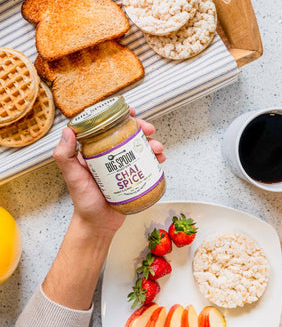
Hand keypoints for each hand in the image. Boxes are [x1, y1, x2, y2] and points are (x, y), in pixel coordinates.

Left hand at [53, 109, 164, 235]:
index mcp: (95, 151)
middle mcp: (110, 155)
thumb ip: (65, 156)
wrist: (98, 225)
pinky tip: (160, 160)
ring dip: (152, 144)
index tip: (131, 112)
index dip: (119, 117)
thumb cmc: (84, 202)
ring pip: (139, 148)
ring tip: (158, 149)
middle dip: (141, 129)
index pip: (107, 128)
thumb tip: (68, 130)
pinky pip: (146, 163)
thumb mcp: (73, 178)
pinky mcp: (134, 176)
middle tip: (150, 130)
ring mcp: (123, 166)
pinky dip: (155, 159)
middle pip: (128, 135)